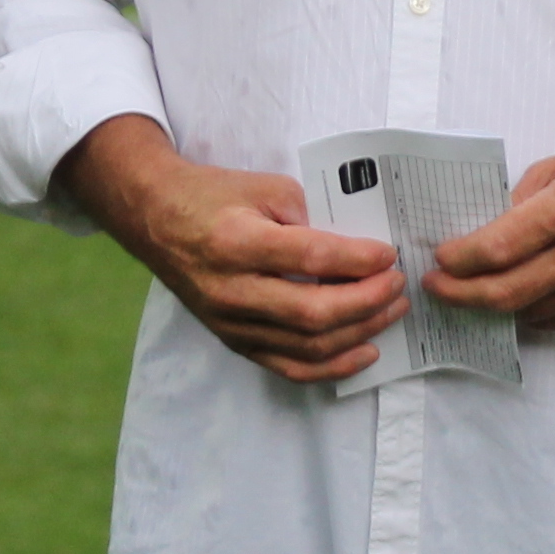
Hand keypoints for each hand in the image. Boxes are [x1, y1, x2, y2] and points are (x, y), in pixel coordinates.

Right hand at [63, 117, 404, 385]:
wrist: (156, 220)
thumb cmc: (214, 196)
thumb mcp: (265, 187)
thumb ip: (311, 216)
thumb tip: (360, 248)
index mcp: (237, 242)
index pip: (310, 259)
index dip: (358, 260)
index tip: (389, 254)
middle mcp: (232, 290)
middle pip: (313, 313)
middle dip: (367, 301)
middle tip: (398, 284)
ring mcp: (231, 324)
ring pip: (307, 346)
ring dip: (359, 332)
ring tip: (392, 310)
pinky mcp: (234, 342)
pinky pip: (289, 367)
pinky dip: (332, 366)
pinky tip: (364, 351)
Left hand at [424, 132, 554, 333]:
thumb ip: (519, 201)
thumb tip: (482, 233)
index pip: (499, 249)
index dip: (460, 260)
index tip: (437, 259)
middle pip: (506, 292)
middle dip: (460, 294)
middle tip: (435, 287)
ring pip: (529, 312)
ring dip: (492, 304)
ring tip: (470, 289)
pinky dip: (529, 309)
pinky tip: (516, 292)